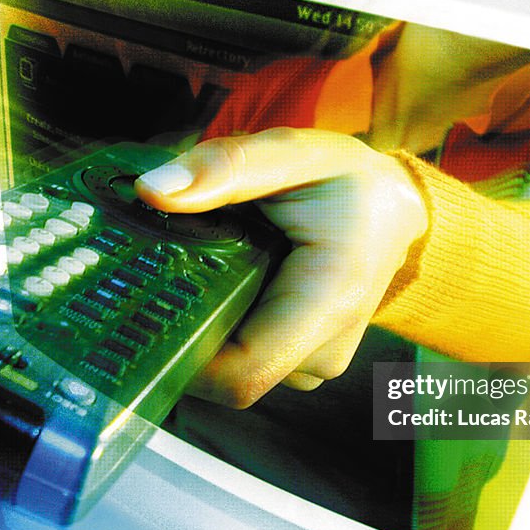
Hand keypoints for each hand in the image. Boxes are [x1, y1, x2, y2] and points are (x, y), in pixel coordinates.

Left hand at [135, 128, 428, 407]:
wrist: (393, 210)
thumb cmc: (348, 182)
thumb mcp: (293, 153)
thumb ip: (226, 167)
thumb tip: (152, 188)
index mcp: (327, 305)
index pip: (240, 376)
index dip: (179, 359)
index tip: (136, 314)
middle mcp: (323, 352)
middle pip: (224, 372)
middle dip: (181, 328)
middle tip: (155, 272)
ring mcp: (312, 366)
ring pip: (229, 367)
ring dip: (202, 324)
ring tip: (199, 268)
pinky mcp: (300, 364)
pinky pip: (244, 360)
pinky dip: (222, 326)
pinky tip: (224, 283)